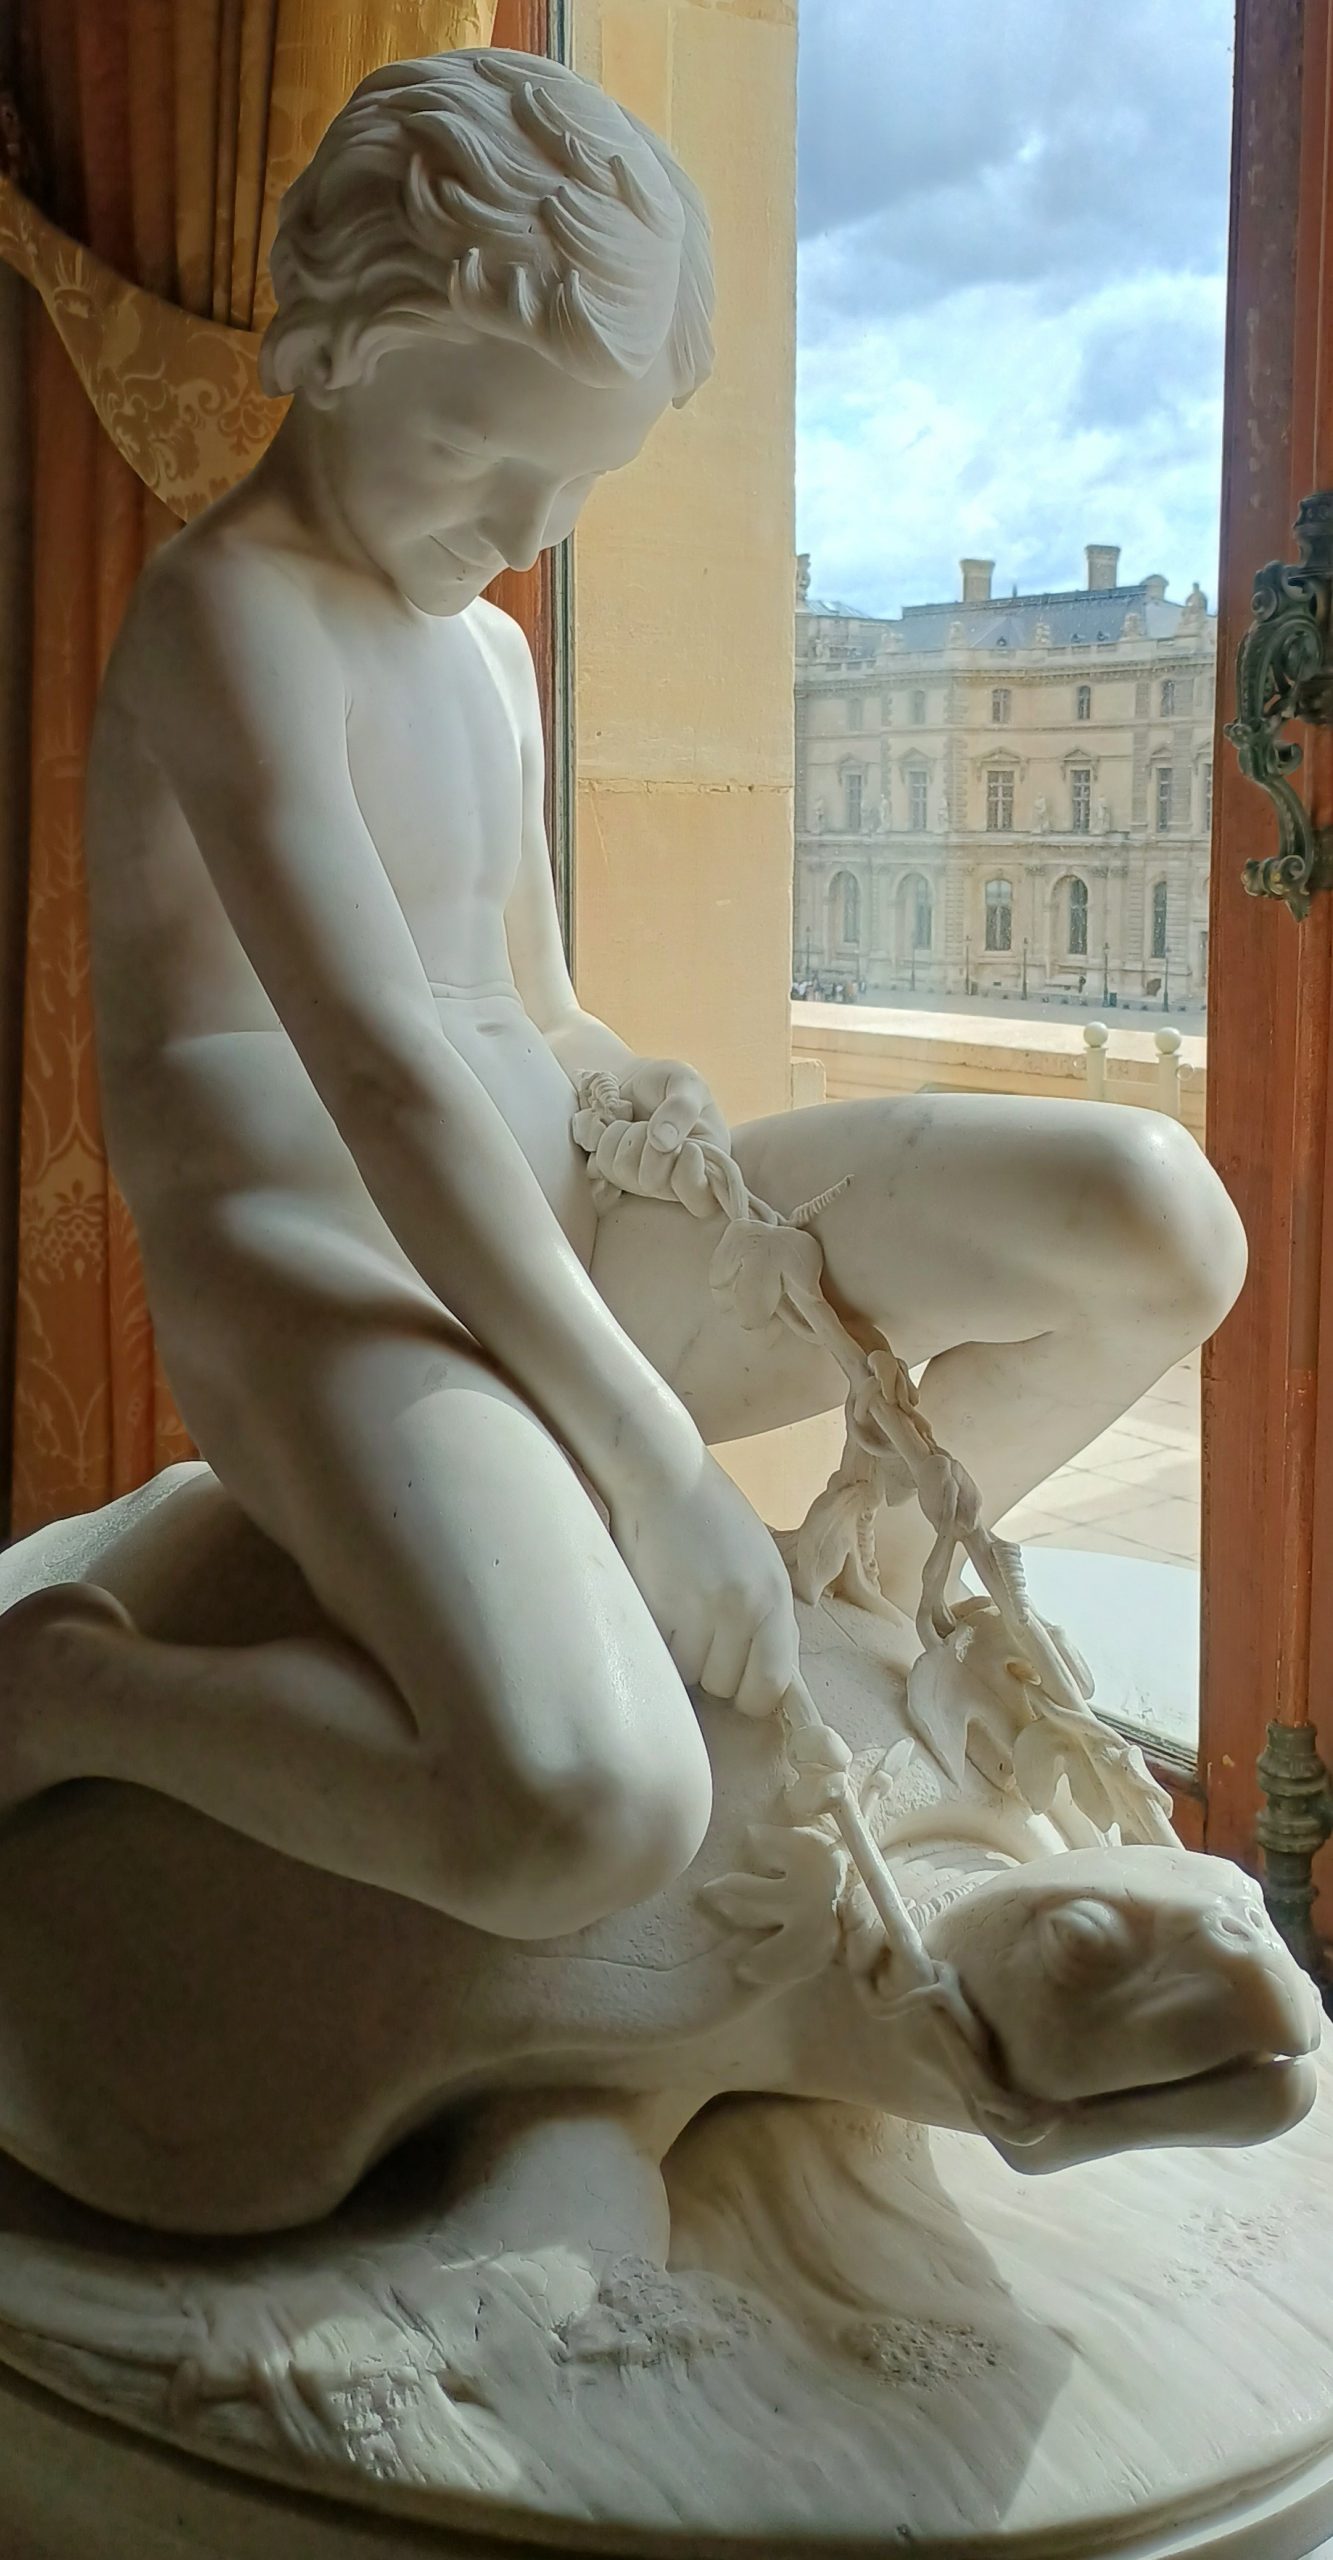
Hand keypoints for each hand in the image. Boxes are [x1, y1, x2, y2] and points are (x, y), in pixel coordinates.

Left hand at [580, 1059, 730, 1215]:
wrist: (636, 1082)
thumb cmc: (670, 1082)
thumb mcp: (686, 1082)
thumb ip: (682, 1107)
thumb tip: (663, 1142)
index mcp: (708, 1164)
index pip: (700, 1198)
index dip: (688, 1175)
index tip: (688, 1147)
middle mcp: (676, 1181)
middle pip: (653, 1183)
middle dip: (646, 1142)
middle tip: (651, 1122)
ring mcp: (643, 1182)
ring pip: (622, 1172)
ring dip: (623, 1136)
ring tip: (634, 1122)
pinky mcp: (615, 1177)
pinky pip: (599, 1165)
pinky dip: (602, 1139)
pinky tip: (617, 1128)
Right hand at [610, 1446, 800, 1718]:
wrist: (662, 1476)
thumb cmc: (715, 1517)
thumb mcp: (763, 1564)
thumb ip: (768, 1618)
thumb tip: (767, 1679)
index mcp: (775, 1599)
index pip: (771, 1685)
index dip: (750, 1694)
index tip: (735, 1683)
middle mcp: (742, 1611)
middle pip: (725, 1686)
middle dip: (712, 1670)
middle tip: (699, 1634)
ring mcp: (697, 1613)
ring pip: (690, 1676)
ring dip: (682, 1658)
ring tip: (677, 1616)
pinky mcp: (656, 1611)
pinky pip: (659, 1657)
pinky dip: (656, 1644)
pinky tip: (658, 1610)